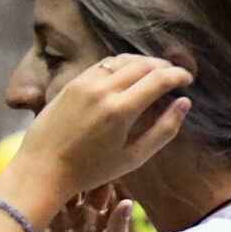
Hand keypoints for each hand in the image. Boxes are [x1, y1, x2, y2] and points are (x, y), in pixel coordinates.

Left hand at [3, 55, 192, 212]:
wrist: (42, 169)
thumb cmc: (89, 171)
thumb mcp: (133, 158)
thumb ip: (163, 130)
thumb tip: (185, 103)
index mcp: (121, 110)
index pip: (159, 78)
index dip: (179, 75)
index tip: (188, 79)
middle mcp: (103, 90)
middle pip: (143, 65)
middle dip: (164, 66)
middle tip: (175, 74)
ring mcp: (84, 83)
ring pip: (122, 60)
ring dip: (143, 62)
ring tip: (154, 71)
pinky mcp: (71, 83)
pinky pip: (102, 65)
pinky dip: (120, 64)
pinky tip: (127, 73)